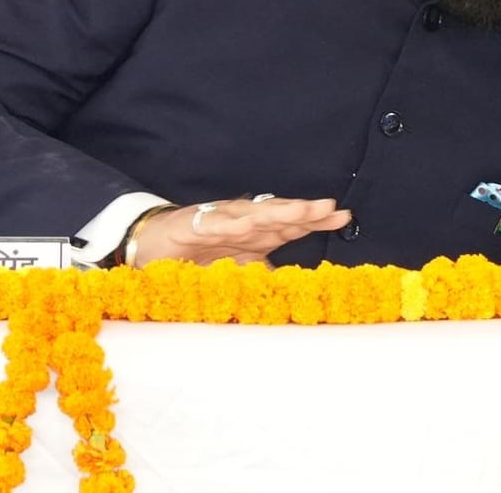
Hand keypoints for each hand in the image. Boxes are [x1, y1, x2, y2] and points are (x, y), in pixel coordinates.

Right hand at [130, 196, 351, 266]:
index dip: (318, 219)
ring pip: (255, 214)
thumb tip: (298, 291)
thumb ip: (269, 276)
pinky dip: (233, 224)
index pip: (294, 223)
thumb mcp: (242, 269)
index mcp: (260, 232)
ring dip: (280, 211)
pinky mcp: (197, 224)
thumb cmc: (204, 253)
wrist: (156, 244)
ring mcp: (223, 220)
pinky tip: (249, 224)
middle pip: (281, 214)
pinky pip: (218, 224)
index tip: (344, 216)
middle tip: (329, 208)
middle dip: (306, 210)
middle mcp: (247, 222)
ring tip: (302, 210)